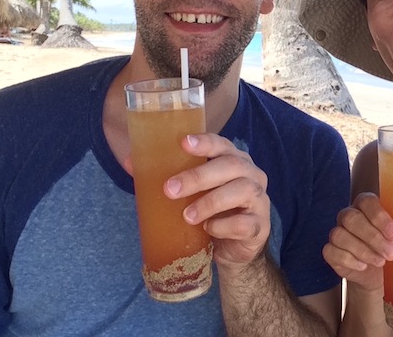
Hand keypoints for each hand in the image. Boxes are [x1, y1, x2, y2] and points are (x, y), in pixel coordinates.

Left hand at [164, 133, 270, 271]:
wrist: (233, 251)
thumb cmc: (211, 213)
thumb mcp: (192, 193)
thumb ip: (169, 177)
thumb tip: (131, 163)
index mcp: (234, 161)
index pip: (222, 144)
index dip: (205, 142)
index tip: (183, 143)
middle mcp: (251, 175)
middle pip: (231, 165)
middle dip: (199, 176)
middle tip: (170, 189)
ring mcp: (260, 200)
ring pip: (242, 191)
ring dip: (211, 202)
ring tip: (187, 216)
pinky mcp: (260, 226)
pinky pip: (245, 223)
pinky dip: (224, 226)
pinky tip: (209, 230)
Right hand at [322, 193, 392, 291]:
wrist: (384, 275)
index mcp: (370, 205)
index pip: (366, 200)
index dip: (378, 215)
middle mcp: (351, 215)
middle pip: (351, 217)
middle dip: (372, 236)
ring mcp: (339, 233)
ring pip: (339, 234)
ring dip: (361, 250)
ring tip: (381, 262)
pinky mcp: (332, 252)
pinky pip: (330, 252)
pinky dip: (347, 259)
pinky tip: (363, 267)